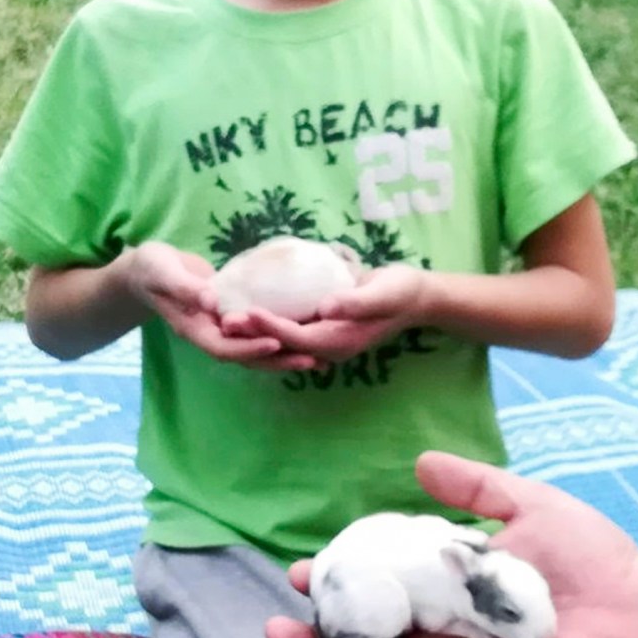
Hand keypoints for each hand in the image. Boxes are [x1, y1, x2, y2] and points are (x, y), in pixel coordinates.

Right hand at [123, 242, 315, 369]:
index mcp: (193, 328)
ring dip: (283, 355)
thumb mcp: (163, 273)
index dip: (249, 348)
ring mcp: (220, 328)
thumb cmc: (151, 269)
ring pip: (254, 348)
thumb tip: (211, 301)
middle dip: (278, 360)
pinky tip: (303, 334)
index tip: (276, 342)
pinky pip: (256, 331)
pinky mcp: (230, 317)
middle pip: (246, 357)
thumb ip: (185, 287)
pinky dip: (277, 335)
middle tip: (312, 360)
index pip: (224, 347)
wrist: (146, 270)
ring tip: (317, 358)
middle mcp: (210, 334)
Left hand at [227, 263, 431, 364]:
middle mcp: (327, 346)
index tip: (246, 311)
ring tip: (225, 314)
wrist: (415, 296)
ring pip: (281, 339)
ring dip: (254, 329)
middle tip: (222, 318)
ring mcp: (323, 339)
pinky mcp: (320, 328)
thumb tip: (325, 308)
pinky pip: (288, 329)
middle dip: (252, 333)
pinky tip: (247, 304)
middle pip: (282, 344)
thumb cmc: (401, 291)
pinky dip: (267, 321)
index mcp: (340, 341)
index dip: (270, 326)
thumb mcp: (383, 293)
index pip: (297, 338)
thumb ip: (355, 302)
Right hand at [265, 450, 637, 637]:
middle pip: (371, 632)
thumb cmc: (596, 559)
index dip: (343, 579)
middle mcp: (449, 628)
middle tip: (276, 620)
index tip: (304, 570)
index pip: (383, 584)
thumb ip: (476, 490)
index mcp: (454, 587)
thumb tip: (420, 462)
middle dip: (321, 628)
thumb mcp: (528, 505)